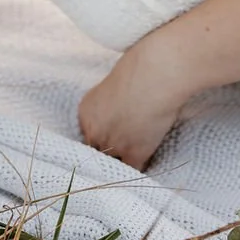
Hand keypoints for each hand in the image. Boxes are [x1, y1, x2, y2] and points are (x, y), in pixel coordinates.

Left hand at [78, 45, 184, 170]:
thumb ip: (109, 106)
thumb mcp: (112, 86)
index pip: (87, 134)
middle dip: (107, 151)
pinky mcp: (134, 153)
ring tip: (130, 161)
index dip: (101, 136)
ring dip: (120, 162)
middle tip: (122, 149)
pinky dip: (138, 169)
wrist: (154, 75)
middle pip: (96, 151)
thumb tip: (119, 114)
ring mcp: (112, 145)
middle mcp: (94, 131)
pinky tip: (144, 165)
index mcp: (86, 111)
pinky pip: (132, 169)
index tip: (112, 135)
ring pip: (112, 164)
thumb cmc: (138, 70)